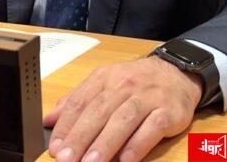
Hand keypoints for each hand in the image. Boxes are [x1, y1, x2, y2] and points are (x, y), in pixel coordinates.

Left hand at [45, 56, 202, 161]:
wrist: (177, 72)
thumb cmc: (135, 82)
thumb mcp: (104, 83)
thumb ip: (77, 100)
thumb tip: (49, 120)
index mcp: (104, 78)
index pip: (80, 102)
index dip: (65, 126)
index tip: (55, 148)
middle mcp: (124, 86)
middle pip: (99, 111)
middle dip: (80, 137)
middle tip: (67, 159)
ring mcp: (148, 98)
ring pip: (123, 120)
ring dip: (105, 143)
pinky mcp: (169, 112)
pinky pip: (152, 129)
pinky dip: (138, 145)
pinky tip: (125, 160)